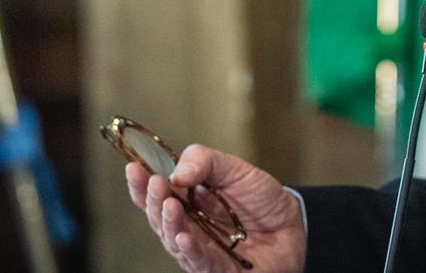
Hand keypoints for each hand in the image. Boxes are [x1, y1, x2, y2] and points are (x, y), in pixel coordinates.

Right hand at [125, 144, 306, 272]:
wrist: (292, 224)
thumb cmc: (260, 199)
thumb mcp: (234, 169)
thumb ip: (205, 162)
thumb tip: (176, 172)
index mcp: (186, 203)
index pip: (156, 195)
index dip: (141, 185)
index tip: (133, 168)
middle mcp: (188, 228)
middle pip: (160, 218)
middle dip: (153, 201)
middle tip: (154, 183)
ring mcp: (200, 251)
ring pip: (175, 241)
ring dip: (169, 224)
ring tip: (168, 204)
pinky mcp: (218, 269)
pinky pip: (199, 262)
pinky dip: (189, 250)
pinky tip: (183, 237)